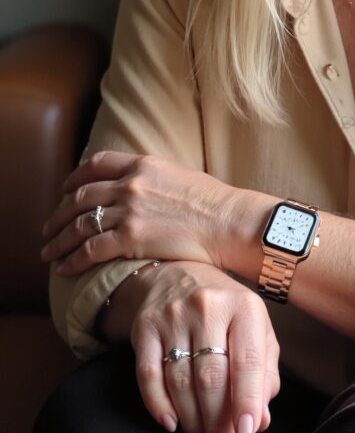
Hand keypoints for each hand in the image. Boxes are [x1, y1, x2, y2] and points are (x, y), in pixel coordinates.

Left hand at [41, 151, 238, 274]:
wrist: (228, 221)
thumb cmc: (215, 203)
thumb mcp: (181, 176)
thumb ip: (155, 180)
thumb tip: (146, 192)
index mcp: (144, 164)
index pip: (98, 163)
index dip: (76, 177)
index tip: (66, 189)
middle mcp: (132, 183)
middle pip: (81, 196)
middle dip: (60, 215)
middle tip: (49, 229)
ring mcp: (130, 210)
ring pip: (80, 224)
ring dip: (59, 240)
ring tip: (49, 253)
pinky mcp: (131, 238)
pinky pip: (90, 249)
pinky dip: (73, 260)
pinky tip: (65, 269)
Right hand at [130, 260, 279, 432]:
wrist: (180, 270)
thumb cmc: (227, 310)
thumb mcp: (256, 328)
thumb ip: (264, 371)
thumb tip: (260, 418)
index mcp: (244, 306)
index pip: (247, 360)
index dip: (248, 399)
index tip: (247, 432)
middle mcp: (208, 307)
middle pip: (211, 377)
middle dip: (218, 422)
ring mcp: (173, 316)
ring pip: (181, 381)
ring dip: (193, 420)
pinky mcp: (145, 326)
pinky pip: (148, 375)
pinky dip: (158, 405)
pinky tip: (172, 424)